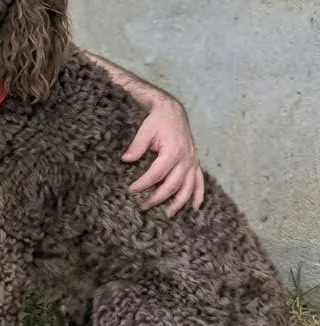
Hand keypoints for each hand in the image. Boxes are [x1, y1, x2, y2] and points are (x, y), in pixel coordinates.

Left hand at [124, 95, 204, 216]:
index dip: (143, 184)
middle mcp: (186, 159)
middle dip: (157, 198)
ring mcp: (192, 162)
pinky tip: (195, 207)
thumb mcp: (145, 130)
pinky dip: (199, 195)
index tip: (131, 190)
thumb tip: (125, 160)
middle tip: (143, 207)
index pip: (156, 174)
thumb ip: (137, 146)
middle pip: (172, 185)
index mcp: (173, 151)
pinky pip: (200, 182)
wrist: (172, 111)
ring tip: (168, 214)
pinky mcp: (195, 162)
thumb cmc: (158, 120)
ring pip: (188, 188)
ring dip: (179, 203)